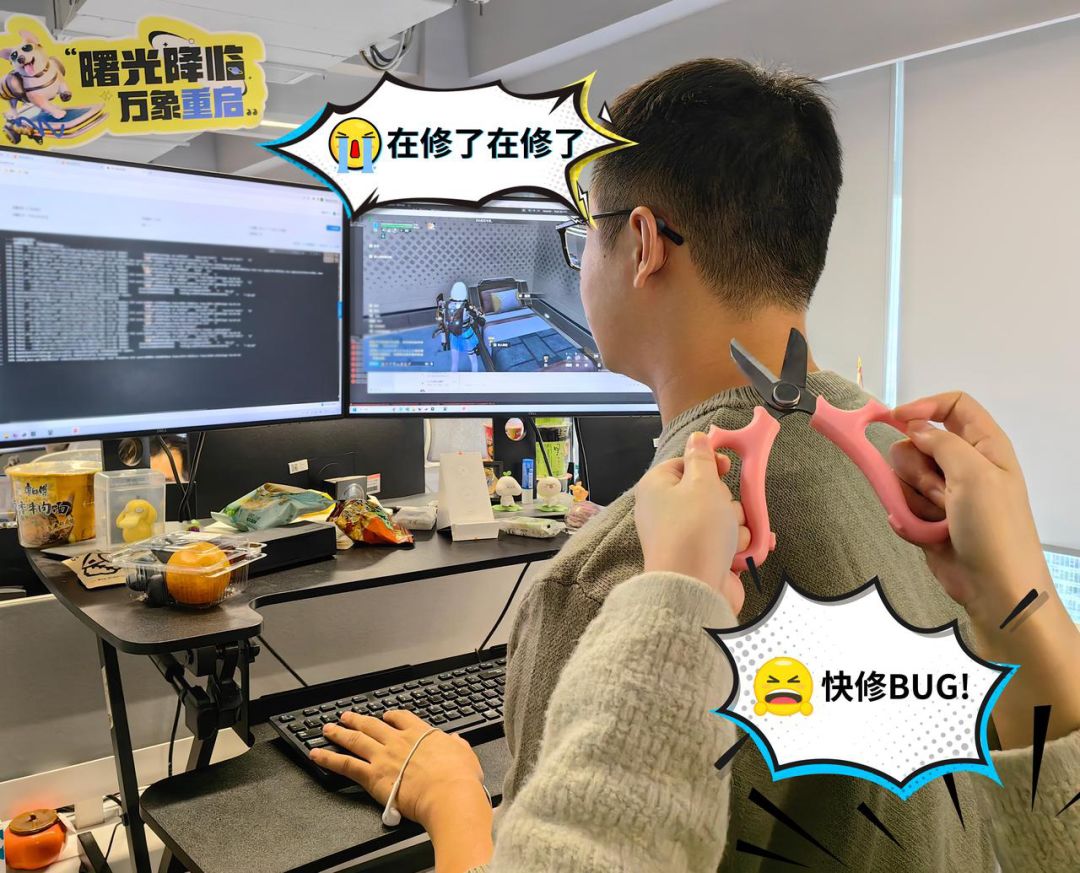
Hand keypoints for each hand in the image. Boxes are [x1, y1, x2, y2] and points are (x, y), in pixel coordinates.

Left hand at [311, 711, 488, 830]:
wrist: (448, 793)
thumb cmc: (458, 778)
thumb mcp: (464, 754)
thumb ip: (457, 746)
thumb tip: (457, 742)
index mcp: (421, 734)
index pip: (401, 718)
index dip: (390, 716)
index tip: (385, 716)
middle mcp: (398, 740)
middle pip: (372, 725)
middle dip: (358, 720)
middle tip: (347, 716)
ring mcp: (383, 756)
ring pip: (355, 739)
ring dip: (339, 733)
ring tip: (327, 729)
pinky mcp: (372, 775)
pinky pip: (344, 763)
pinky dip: (328, 758)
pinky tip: (316, 754)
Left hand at [634, 431, 749, 614]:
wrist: (694, 589)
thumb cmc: (694, 531)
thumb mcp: (702, 483)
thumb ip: (702, 458)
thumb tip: (697, 438)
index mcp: (657, 488)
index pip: (683, 464)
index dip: (707, 463)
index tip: (725, 465)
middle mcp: (666, 512)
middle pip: (708, 492)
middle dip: (726, 501)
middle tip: (722, 511)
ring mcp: (685, 537)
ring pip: (724, 519)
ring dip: (735, 526)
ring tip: (728, 540)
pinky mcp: (702, 558)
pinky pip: (728, 543)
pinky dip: (739, 547)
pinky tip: (741, 553)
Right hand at [888, 391, 1044, 624]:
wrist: (994, 586)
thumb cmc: (994, 527)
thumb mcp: (974, 474)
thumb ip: (941, 441)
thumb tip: (914, 427)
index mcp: (984, 446)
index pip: (953, 405)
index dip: (924, 407)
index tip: (895, 420)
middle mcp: (963, 464)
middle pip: (917, 441)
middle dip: (918, 466)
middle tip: (940, 490)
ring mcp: (943, 491)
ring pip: (903, 474)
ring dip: (915, 496)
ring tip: (940, 517)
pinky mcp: (926, 515)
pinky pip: (899, 502)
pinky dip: (907, 516)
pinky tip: (926, 531)